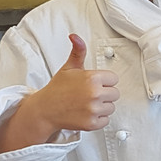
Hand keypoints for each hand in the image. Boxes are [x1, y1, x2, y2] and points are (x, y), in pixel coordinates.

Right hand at [0, 34, 119, 151]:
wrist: (45, 110)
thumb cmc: (58, 89)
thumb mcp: (68, 68)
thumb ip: (78, 51)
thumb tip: (75, 36)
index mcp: (92, 78)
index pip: (114, 79)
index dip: (104, 81)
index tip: (93, 84)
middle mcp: (94, 94)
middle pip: (115, 94)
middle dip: (104, 94)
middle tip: (89, 94)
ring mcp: (93, 110)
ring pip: (111, 107)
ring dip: (102, 107)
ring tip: (86, 104)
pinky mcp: (92, 123)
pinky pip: (106, 120)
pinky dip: (98, 119)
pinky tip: (86, 113)